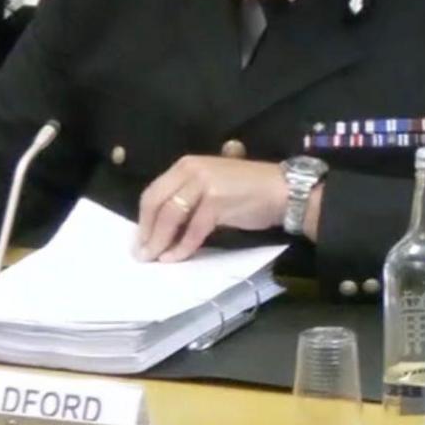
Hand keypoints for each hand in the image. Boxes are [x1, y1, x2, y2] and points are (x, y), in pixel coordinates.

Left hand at [136, 157, 300, 261]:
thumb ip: (187, 199)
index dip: (143, 219)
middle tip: (142, 254)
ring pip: (171, 216)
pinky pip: (193, 229)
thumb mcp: (211, 188)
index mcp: (187, 165)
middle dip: (147, 232)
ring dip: (160, 241)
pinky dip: (182, 246)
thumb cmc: (248, 191)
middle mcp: (192, 170)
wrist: (284, 191)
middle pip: (157, 203)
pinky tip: (176, 257)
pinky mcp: (218, 201)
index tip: (140, 240)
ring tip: (155, 259)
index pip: (153, 192)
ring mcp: (205, 184)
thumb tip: (160, 227)